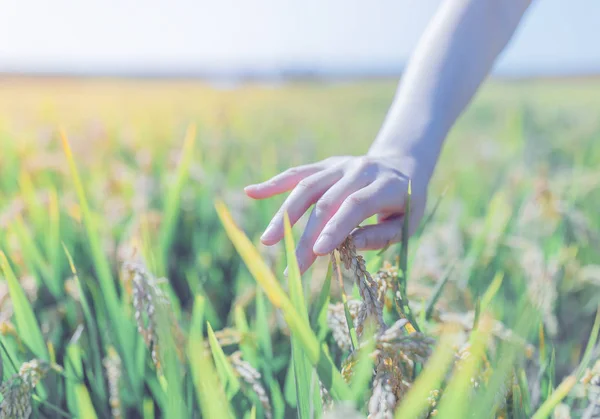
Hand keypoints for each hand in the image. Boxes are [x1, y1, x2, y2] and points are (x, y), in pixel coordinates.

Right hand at [244, 155, 427, 273]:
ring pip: (306, 187)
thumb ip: (382, 235)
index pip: (354, 206)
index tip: (317, 253)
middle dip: (306, 236)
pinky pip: (298, 172)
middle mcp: (359, 171)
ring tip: (267, 241)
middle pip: (325, 202)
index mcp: (385, 186)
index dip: (334, 228)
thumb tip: (351, 244)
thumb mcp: (408, 221)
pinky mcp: (326, 164)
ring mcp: (339, 165)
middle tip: (292, 267)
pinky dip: (275, 182)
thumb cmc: (405, 202)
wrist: (402, 163)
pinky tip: (252, 191)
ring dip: (285, 214)